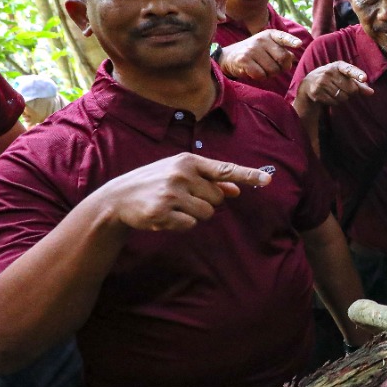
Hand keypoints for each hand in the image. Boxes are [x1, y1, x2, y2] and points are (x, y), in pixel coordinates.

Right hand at [98, 153, 270, 232]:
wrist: (118, 198)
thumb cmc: (156, 183)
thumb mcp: (181, 175)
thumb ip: (209, 181)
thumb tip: (235, 190)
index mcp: (188, 161)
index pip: (225, 169)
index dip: (249, 176)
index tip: (268, 180)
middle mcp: (181, 174)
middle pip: (218, 199)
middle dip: (206, 202)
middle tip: (183, 198)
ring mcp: (171, 193)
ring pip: (207, 213)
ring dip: (194, 215)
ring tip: (173, 207)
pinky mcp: (162, 213)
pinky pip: (190, 225)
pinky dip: (181, 224)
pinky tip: (165, 216)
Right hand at [217, 30, 302, 80]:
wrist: (227, 57)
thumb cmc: (252, 54)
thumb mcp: (266, 47)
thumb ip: (280, 50)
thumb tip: (293, 58)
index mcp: (269, 35)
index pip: (282, 37)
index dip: (291, 41)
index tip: (299, 44)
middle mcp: (261, 39)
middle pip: (283, 59)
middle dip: (281, 68)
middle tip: (273, 68)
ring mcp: (252, 49)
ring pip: (273, 69)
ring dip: (270, 74)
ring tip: (261, 68)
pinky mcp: (244, 59)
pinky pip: (261, 75)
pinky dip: (260, 77)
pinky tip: (254, 72)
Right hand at [296, 61, 373, 107]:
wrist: (309, 83)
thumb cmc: (332, 78)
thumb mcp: (344, 77)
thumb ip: (359, 84)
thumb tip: (371, 92)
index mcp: (338, 65)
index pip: (349, 70)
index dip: (357, 74)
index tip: (364, 78)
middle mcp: (329, 72)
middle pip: (351, 89)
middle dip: (352, 92)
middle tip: (345, 89)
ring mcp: (321, 82)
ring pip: (343, 97)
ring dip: (343, 98)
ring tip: (335, 91)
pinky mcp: (317, 93)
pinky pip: (335, 102)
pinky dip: (335, 102)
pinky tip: (329, 96)